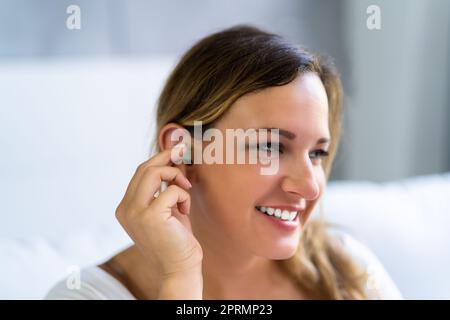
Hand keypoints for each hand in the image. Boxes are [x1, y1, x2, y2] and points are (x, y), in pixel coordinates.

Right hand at [115, 143, 202, 278]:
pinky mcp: (151, 216)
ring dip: (175, 175)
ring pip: (154, 173)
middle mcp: (125, 209)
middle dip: (166, 156)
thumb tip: (173, 158)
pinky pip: (172, 190)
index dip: (158, 159)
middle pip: (144, 168)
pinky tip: (185, 210)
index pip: (139, 174)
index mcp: (125, 208)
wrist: (179, 268)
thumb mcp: (167, 208)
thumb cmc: (176, 239)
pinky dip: (184, 195)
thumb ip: (165, 186)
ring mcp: (135, 212)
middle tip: (183, 150)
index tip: (175, 149)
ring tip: (186, 187)